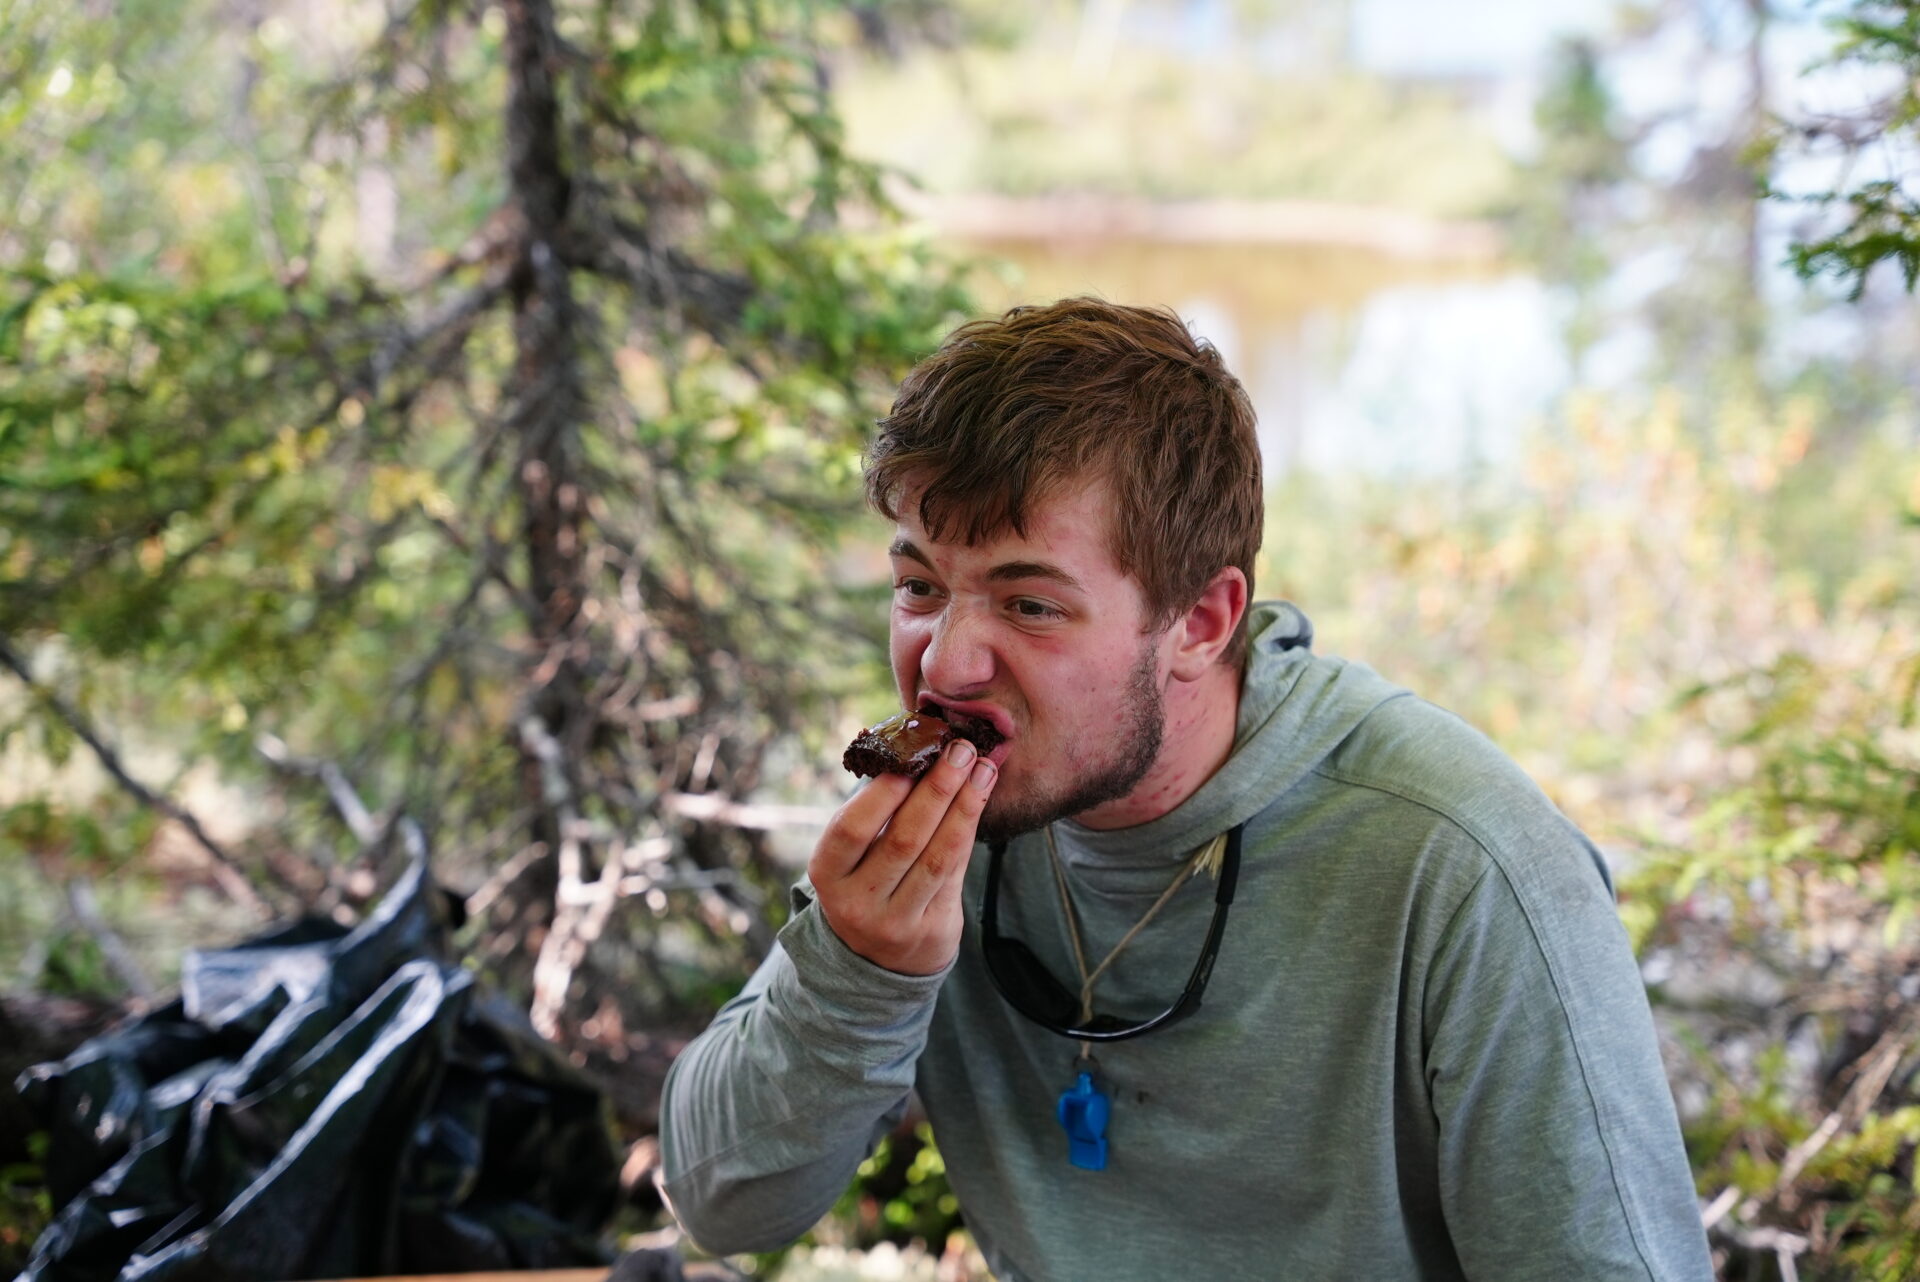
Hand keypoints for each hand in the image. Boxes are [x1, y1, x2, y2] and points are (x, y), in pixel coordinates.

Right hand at [807, 737, 998, 975]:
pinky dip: (969, 829)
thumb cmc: (866, 879)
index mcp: (827, 873)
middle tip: (961, 749)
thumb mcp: (852, 853)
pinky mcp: (931, 931)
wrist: (879, 958)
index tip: (911, 758)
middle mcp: (856, 903)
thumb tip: (912, 744)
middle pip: (903, 839)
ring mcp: (895, 923)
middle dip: (937, 789)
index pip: (851, 829)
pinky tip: (980, 798)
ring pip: (937, 857)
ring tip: (983, 767)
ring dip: (965, 806)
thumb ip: (874, 809)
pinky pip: (956, 872)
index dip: (882, 794)